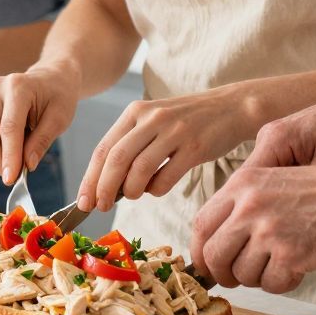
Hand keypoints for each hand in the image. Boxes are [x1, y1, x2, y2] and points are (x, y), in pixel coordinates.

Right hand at [0, 62, 78, 185]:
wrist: (50, 78)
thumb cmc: (58, 97)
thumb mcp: (60, 119)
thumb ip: (42, 141)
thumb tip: (26, 165)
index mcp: (18, 87)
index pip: (8, 129)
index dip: (9, 157)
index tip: (11, 180)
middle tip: (15, 178)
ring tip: (18, 157)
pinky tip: (10, 147)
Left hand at [78, 89, 252, 211]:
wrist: (231, 107)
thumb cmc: (187, 121)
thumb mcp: (154, 122)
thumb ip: (131, 145)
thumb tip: (105, 184)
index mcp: (135, 112)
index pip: (104, 148)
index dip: (90, 178)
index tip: (84, 201)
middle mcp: (152, 118)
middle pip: (117, 159)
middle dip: (103, 188)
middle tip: (100, 207)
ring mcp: (174, 131)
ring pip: (139, 169)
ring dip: (131, 191)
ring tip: (133, 195)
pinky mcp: (195, 147)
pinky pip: (166, 177)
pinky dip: (157, 189)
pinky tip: (158, 187)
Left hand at [189, 162, 315, 293]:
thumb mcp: (273, 182)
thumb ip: (242, 205)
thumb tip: (214, 241)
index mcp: (242, 184)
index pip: (201, 224)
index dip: (199, 250)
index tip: (206, 264)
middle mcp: (250, 206)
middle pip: (214, 254)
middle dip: (222, 274)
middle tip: (235, 279)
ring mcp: (269, 230)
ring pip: (241, 274)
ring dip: (258, 278)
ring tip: (279, 264)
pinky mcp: (291, 253)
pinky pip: (271, 284)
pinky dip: (282, 283)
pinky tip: (298, 268)